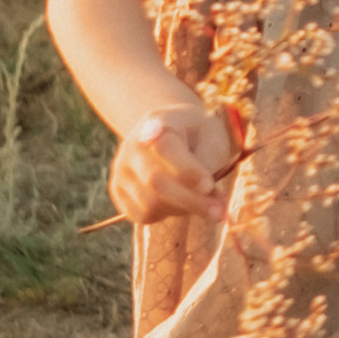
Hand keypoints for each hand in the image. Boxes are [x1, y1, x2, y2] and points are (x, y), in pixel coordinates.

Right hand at [108, 104, 237, 227]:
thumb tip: (205, 194)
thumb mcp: (212, 136)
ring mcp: (121, 169)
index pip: (165, 148)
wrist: (171, 133)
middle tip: (220, 213)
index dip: (186, 170)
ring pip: (150, 203)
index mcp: (156, 122)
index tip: (209, 185)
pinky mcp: (118, 191)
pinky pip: (143, 215)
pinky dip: (168, 214)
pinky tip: (181, 202)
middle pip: (156, 181)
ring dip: (184, 209)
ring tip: (205, 202)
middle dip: (191, 201)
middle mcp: (131, 146)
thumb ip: (208, 160)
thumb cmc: (198, 135)